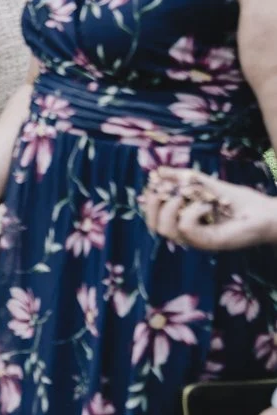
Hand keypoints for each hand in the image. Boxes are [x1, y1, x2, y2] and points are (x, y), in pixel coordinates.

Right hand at [143, 168, 276, 250]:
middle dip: (152, 205)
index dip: (149, 200)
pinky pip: (187, 229)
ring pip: (166, 230)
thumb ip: (183, 178)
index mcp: (184, 222)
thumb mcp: (207, 184)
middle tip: (164, 189)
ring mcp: (197, 240)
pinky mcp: (208, 243)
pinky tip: (207, 205)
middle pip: (154, 227)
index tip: (157, 183)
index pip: (154, 218)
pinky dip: (192, 212)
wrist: (266, 213)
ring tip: (183, 195)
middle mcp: (188, 234)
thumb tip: (159, 171)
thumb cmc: (240, 202)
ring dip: (170, 208)